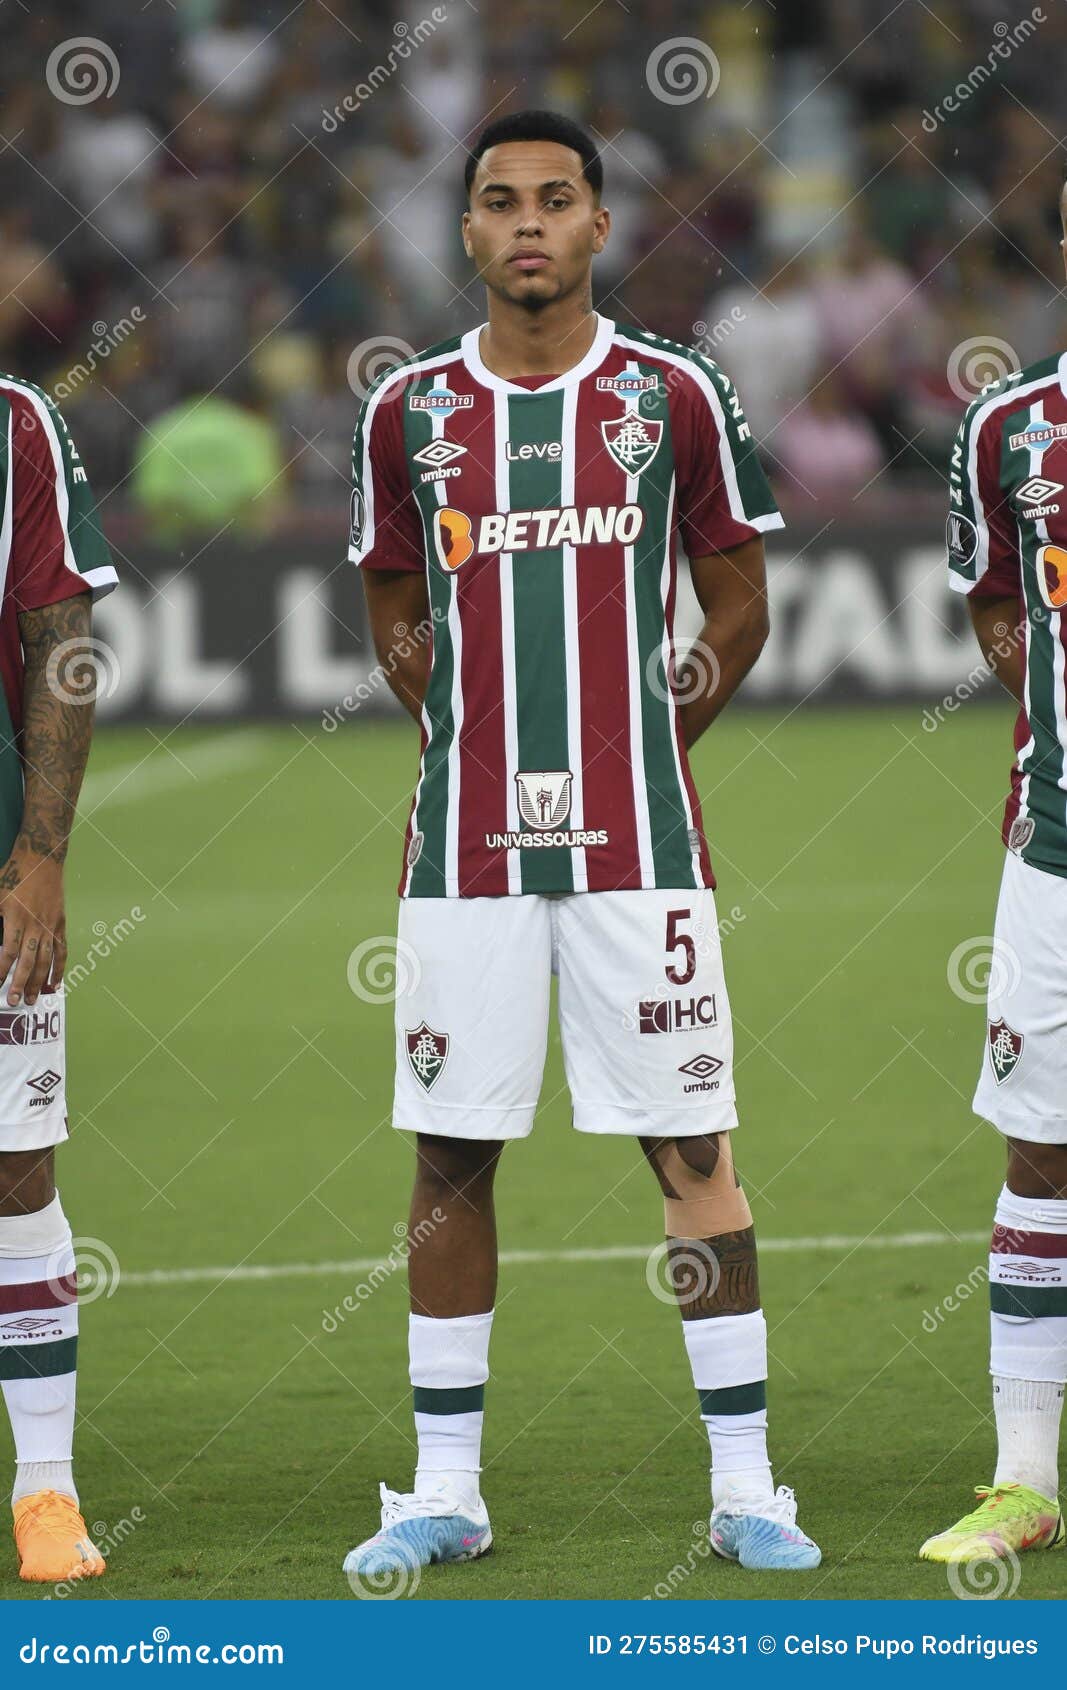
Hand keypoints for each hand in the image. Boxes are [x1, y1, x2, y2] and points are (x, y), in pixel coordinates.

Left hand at [0, 842, 65, 1005]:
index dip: (1, 971)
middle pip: (27, 961)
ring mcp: (49, 926)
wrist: (41, 859)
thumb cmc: (13, 875)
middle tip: (15, 1001)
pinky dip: (59, 968)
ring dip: (38, 981)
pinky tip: (55, 983)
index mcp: (15, 918)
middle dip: (19, 983)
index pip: (7, 952)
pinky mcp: (60, 924)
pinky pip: (61, 950)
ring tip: (32, 999)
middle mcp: (34, 925)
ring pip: (45, 960)